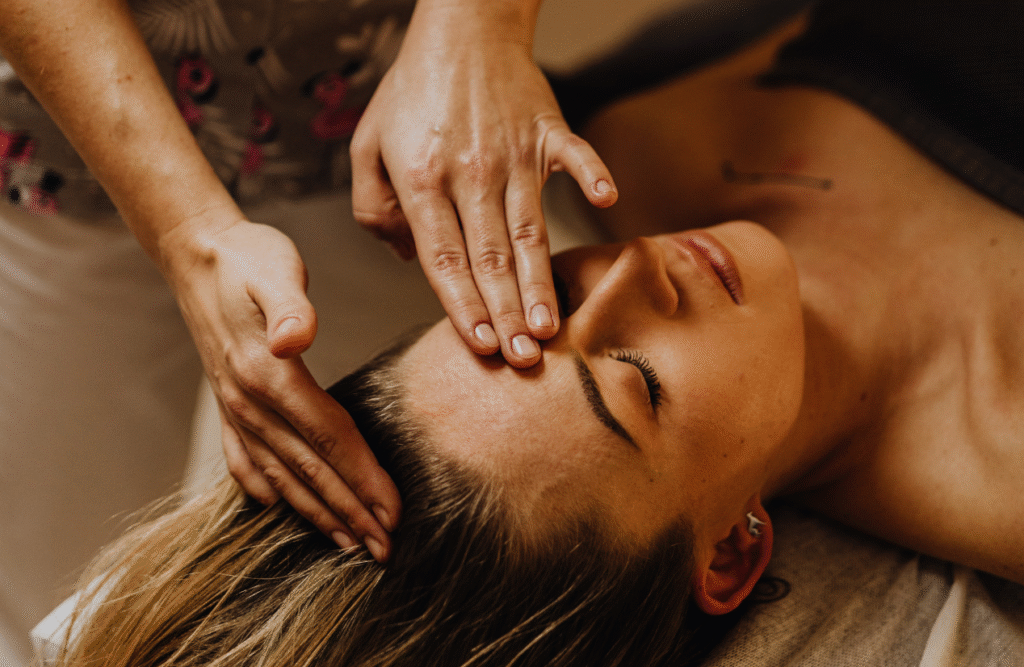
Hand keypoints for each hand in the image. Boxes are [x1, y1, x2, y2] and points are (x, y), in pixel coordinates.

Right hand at [160, 217, 399, 560]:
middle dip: (350, 514)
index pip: (329, 440)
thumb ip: (290, 306)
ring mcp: (235, 407)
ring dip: (316, 513)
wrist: (197, 253)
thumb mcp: (275, 269)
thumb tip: (295, 339)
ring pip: (282, 474)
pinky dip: (266, 490)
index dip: (363, 480)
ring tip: (347, 544)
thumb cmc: (249, 258)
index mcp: (270, 375)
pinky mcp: (227, 404)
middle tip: (386, 550)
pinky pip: (245, 460)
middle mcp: (250, 402)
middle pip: (311, 470)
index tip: (393, 514)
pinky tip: (278, 508)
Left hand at [351, 0, 616, 367]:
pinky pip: (575, 156)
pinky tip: (605, 201)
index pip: (444, 258)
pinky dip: (592, 175)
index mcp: (421, 179)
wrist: (461, 27)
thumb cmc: (413, 90)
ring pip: (529, 228)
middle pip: (490, 256)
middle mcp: (469, 171)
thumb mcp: (368, 144)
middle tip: (523, 358)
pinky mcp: (548, 131)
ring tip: (550, 325)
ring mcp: (513, 152)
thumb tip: (405, 256)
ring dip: (539, 279)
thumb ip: (372, 205)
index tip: (480, 346)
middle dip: (506, 312)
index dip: (463, 306)